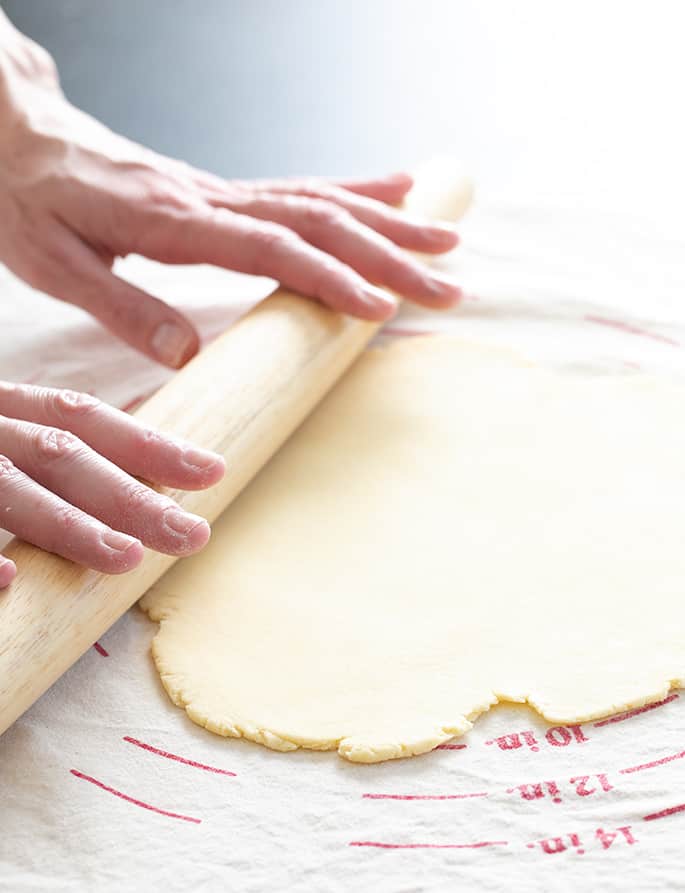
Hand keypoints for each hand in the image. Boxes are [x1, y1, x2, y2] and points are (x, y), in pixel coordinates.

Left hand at [0, 25, 460, 367]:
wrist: (18, 134)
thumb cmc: (29, 199)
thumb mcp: (52, 262)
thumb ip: (120, 307)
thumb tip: (186, 353)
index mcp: (172, 220)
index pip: (267, 248)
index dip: (328, 277)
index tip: (381, 305)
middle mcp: (211, 198)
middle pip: (316, 223)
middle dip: (389, 255)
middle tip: (449, 283)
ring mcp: (223, 190)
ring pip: (321, 202)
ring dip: (389, 223)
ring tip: (447, 239)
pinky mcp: (225, 191)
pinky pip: (302, 187)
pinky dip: (356, 190)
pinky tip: (398, 191)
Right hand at [0, 381, 224, 587]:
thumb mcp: (12, 438)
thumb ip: (60, 452)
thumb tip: (144, 486)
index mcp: (11, 409)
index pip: (85, 418)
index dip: (149, 444)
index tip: (212, 471)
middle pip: (59, 455)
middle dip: (129, 496)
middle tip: (191, 534)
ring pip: (7, 488)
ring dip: (68, 525)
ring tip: (126, 556)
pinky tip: (11, 576)